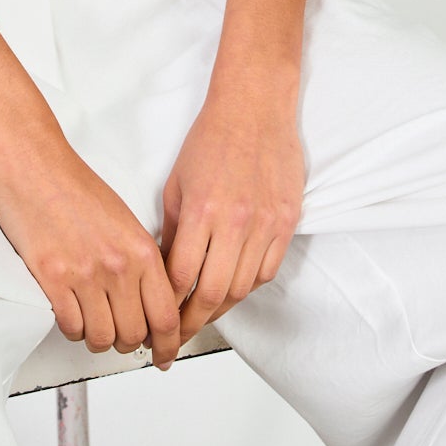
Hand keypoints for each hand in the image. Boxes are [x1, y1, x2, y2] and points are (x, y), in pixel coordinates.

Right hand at [0, 130, 184, 368]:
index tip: (164, 356)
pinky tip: (71, 314)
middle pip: (135, 335)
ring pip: (102, 337)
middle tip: (122, 338)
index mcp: (141, 249)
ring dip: (98, 338)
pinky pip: (71, 327)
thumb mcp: (124, 221)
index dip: (169, 345)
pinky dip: (73, 329)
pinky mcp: (52, 279)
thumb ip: (141, 261)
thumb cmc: (74, 187)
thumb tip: (151, 301)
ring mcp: (85, 274)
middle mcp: (118, 265)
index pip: (167, 316)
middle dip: (130, 344)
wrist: (34, 164)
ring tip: (93, 324)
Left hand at [159, 88, 304, 349]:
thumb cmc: (211, 140)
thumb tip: (165, 273)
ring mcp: (266, 224)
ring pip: (242, 288)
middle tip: (176, 337)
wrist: (255, 108)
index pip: (182, 279)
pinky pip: (267, 270)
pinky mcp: (287, 221)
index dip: (168, 308)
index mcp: (202, 211)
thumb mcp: (176, 184)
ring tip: (202, 317)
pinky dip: (247, 285)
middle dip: (191, 323)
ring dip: (220, 309)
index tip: (158, 321)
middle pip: (213, 294)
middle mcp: (236, 222)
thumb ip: (172, 232)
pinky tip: (232, 288)